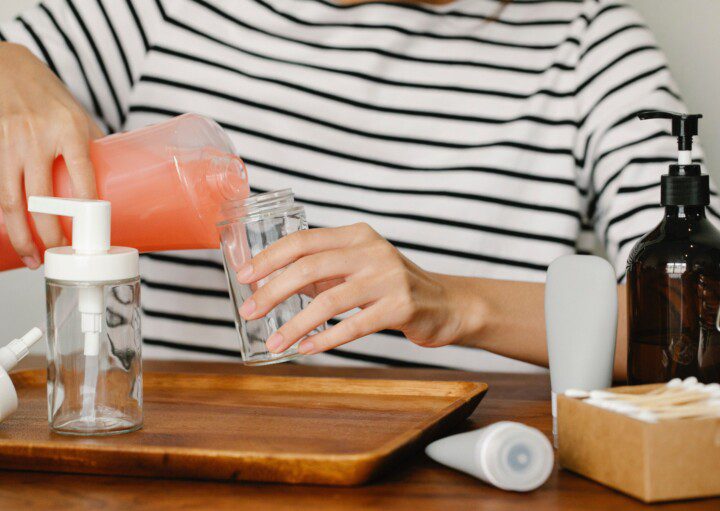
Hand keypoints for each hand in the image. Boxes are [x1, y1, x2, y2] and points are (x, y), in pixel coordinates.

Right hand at [0, 43, 102, 267]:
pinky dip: (6, 219)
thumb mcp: (79, 115)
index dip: (87, 207)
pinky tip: (14, 236)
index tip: (94, 231)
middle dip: (51, 234)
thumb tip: (117, 181)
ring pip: (14, 202)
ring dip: (22, 236)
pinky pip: (0, 191)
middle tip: (62, 256)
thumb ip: (91, 148)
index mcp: (69, 129)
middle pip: (43, 198)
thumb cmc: (48, 94)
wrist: (6, 67)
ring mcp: (12, 144)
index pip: (82, 175)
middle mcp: (38, 138)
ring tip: (35, 259)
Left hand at [235, 223, 471, 354]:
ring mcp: (388, 277)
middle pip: (309, 267)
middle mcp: (371, 251)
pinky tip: (306, 349)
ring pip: (328, 300)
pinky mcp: (400, 306)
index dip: (269, 258)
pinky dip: (325, 339)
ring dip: (295, 324)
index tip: (243, 277)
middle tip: (249, 312)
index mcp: (356, 235)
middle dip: (272, 291)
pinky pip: (353, 325)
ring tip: (274, 343)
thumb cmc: (393, 286)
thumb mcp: (357, 269)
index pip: (303, 241)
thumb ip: (321, 272)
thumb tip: (273, 283)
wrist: (447, 304)